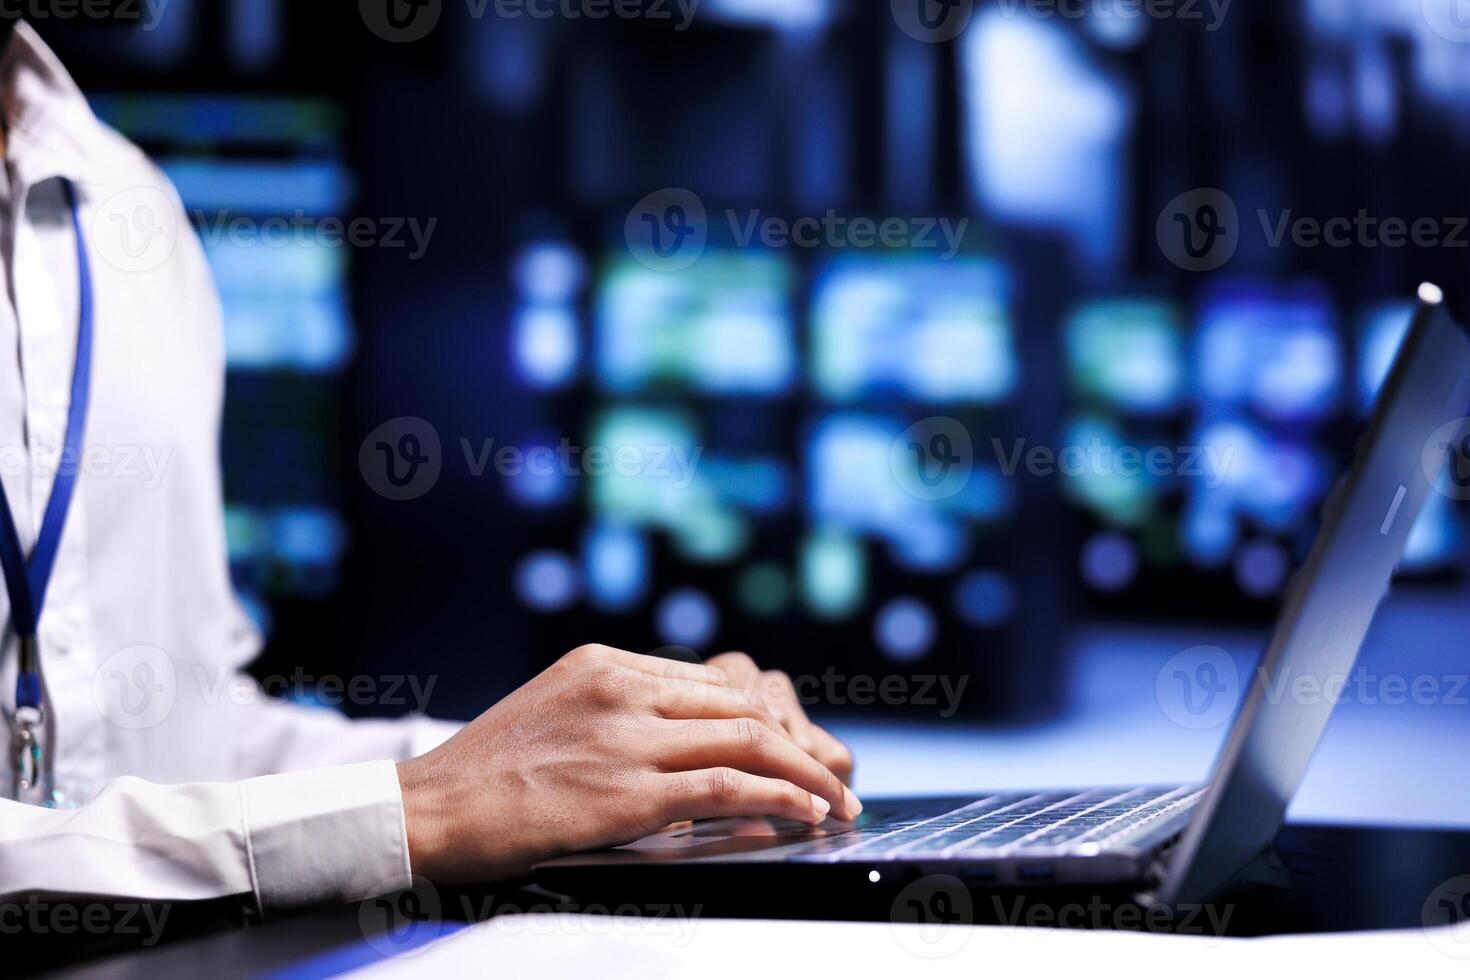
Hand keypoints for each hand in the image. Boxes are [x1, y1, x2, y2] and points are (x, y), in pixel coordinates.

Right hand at [396, 644, 861, 882]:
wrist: (428, 808)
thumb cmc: (485, 772)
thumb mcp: (554, 711)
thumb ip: (616, 710)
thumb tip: (679, 737)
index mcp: (606, 663)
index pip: (711, 682)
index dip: (765, 717)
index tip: (794, 746)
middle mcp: (622, 688)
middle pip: (739, 705)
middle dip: (800, 743)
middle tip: (837, 776)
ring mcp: (625, 737)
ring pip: (746, 741)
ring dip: (806, 774)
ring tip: (837, 801)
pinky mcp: (625, 793)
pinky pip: (725, 787)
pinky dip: (778, 798)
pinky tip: (804, 813)